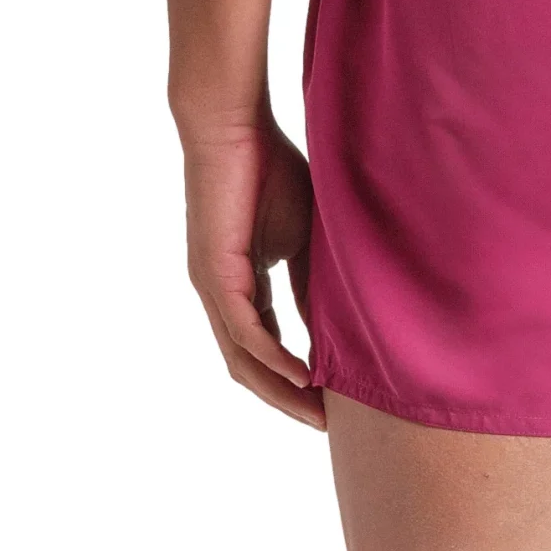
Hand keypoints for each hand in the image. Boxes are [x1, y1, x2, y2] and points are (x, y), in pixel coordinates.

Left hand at [181, 111, 326, 428]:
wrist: (232, 126)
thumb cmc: (267, 168)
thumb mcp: (303, 235)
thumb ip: (313, 279)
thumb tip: (337, 323)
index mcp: (238, 284)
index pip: (267, 345)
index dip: (297, 376)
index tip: (334, 398)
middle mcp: (219, 294)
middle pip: (250, 366)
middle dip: (289, 399)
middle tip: (328, 424)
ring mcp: (212, 287)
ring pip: (243, 358)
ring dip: (281, 391)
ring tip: (318, 413)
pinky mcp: (215, 274)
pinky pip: (244, 330)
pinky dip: (272, 357)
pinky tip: (303, 375)